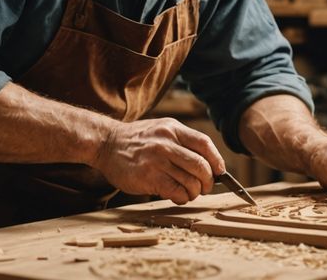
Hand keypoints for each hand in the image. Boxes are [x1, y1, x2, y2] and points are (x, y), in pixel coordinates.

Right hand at [91, 117, 225, 204]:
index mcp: (173, 129)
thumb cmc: (137, 140)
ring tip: (189, 193)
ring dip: (195, 192)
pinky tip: (178, 196)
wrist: (106, 144)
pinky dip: (182, 198)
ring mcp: (157, 160)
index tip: (220, 172)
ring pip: (191, 181)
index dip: (217, 160)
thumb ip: (182, 142)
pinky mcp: (148, 177)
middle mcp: (167, 143)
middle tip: (205, 187)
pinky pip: (176, 192)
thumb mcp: (161, 129)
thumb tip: (208, 164)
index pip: (205, 144)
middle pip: (201, 165)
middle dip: (208, 181)